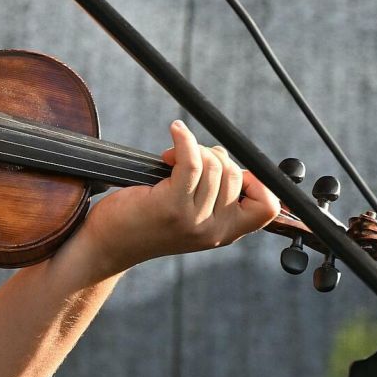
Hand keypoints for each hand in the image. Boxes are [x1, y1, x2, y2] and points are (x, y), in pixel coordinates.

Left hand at [78, 120, 279, 276]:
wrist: (109, 244)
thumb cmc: (146, 221)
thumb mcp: (191, 214)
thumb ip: (213, 194)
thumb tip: (221, 155)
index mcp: (225, 233)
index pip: (268, 208)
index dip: (258, 182)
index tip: (233, 171)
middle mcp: (214, 231)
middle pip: (234, 174)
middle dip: (213, 156)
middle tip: (185, 160)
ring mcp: (194, 220)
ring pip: (213, 165)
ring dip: (193, 148)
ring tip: (171, 156)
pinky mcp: (172, 206)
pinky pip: (191, 160)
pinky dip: (184, 139)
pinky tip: (175, 132)